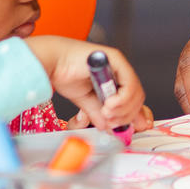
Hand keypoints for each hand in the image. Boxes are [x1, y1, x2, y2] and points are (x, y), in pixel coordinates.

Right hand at [28, 37, 147, 133]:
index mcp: (114, 81)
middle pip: (137, 98)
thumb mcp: (86, 102)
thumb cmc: (65, 75)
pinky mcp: (116, 59)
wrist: (52, 62)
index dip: (136, 116)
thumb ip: (99, 114)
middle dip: (126, 116)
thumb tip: (108, 127)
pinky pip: (129, 83)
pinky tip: (108, 106)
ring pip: (135, 93)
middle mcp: (119, 72)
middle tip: (111, 122)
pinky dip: (121, 99)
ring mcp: (119, 64)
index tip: (131, 129)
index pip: (134, 100)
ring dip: (122, 110)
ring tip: (106, 114)